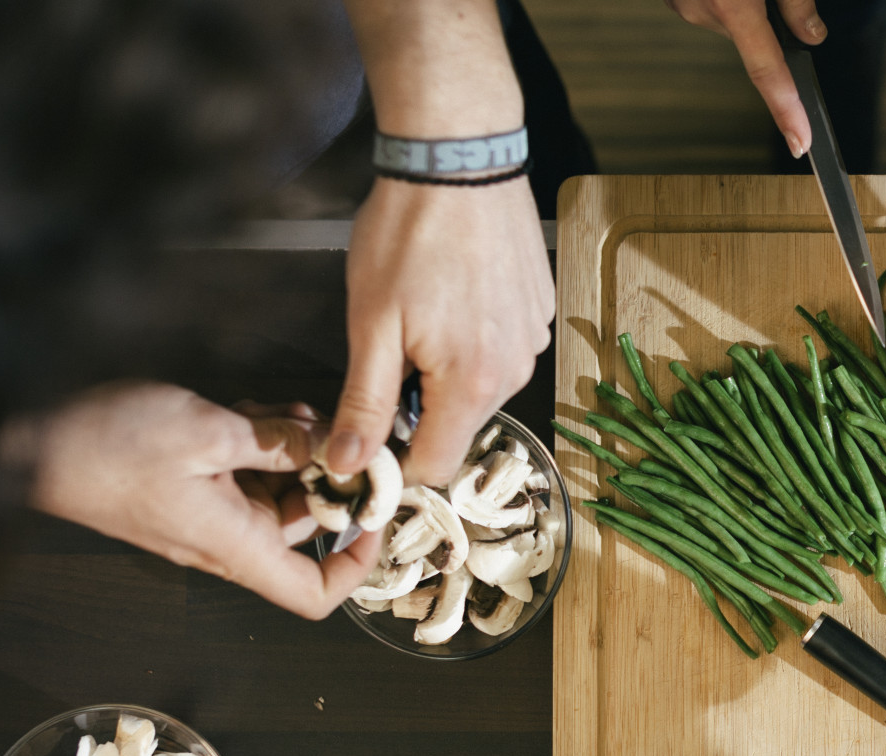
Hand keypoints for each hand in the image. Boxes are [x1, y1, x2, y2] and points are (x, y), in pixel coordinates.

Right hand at [20, 382, 380, 617]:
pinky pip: (245, 471)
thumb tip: (327, 449)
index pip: (313, 594)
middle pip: (304, 526)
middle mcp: (227, 537)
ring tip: (295, 413)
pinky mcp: (190, 485)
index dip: (355, 568)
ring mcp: (207, 511)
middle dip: (329, 480)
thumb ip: (276, 443)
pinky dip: (263, 442)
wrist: (29, 438)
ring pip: (278, 489)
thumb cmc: (107, 446)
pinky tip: (262, 411)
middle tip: (343, 434)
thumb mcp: (207, 433)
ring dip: (296, 451)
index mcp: (235, 544)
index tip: (376, 520)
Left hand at [336, 177, 551, 486]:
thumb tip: (347, 465)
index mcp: (471, 383)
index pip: (436, 467)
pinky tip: (453, 295)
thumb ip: (364, 403)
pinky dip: (474, 340)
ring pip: (480, 388)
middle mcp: (514, 370)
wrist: (460, 159)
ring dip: (447, 372)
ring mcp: (532, 340)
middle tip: (388, 352)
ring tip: (422, 314)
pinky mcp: (539, 312)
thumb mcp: (372, 323)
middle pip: (459, 426)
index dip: (394, 463)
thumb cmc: (409, 233)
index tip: (366, 435)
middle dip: (420, 409)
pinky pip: (502, 351)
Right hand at [667, 0, 824, 154]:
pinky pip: (707, 8)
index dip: (786, 112)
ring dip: (739, 5)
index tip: (799, 141)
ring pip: (727, 24)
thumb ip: (797, 1)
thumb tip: (812, 34)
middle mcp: (702, 10)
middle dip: (763, 23)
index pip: (767, 74)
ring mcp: (682, 5)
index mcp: (731, 3)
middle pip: (748, 42)